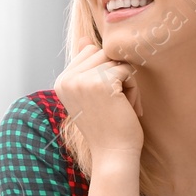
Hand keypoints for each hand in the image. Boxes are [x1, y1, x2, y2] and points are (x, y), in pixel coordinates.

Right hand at [54, 43, 143, 158]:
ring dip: (126, 82)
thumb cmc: (107, 127)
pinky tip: (127, 108)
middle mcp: (67, 79)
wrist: (113, 155)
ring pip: (116, 61)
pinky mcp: (101, 83)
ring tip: (121, 106)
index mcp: (62, 81)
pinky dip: (133, 89)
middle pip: (103, 54)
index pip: (90, 53)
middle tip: (115, 103)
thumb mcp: (91, 96)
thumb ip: (86, 67)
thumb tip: (85, 39)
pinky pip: (127, 70)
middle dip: (116, 75)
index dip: (105, 73)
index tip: (105, 99)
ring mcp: (82, 80)